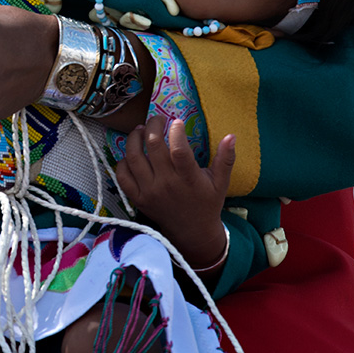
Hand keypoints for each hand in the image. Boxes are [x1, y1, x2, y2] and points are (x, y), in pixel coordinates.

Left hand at [115, 117, 234, 269]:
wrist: (192, 232)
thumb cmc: (207, 203)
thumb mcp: (220, 182)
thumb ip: (225, 159)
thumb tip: (231, 135)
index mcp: (188, 179)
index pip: (179, 151)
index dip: (176, 132)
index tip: (176, 121)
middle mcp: (167, 184)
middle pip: (153, 147)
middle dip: (152, 126)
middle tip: (156, 119)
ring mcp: (149, 192)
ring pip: (133, 158)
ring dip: (134, 139)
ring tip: (141, 130)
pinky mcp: (138, 198)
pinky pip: (122, 176)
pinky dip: (123, 161)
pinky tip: (131, 153)